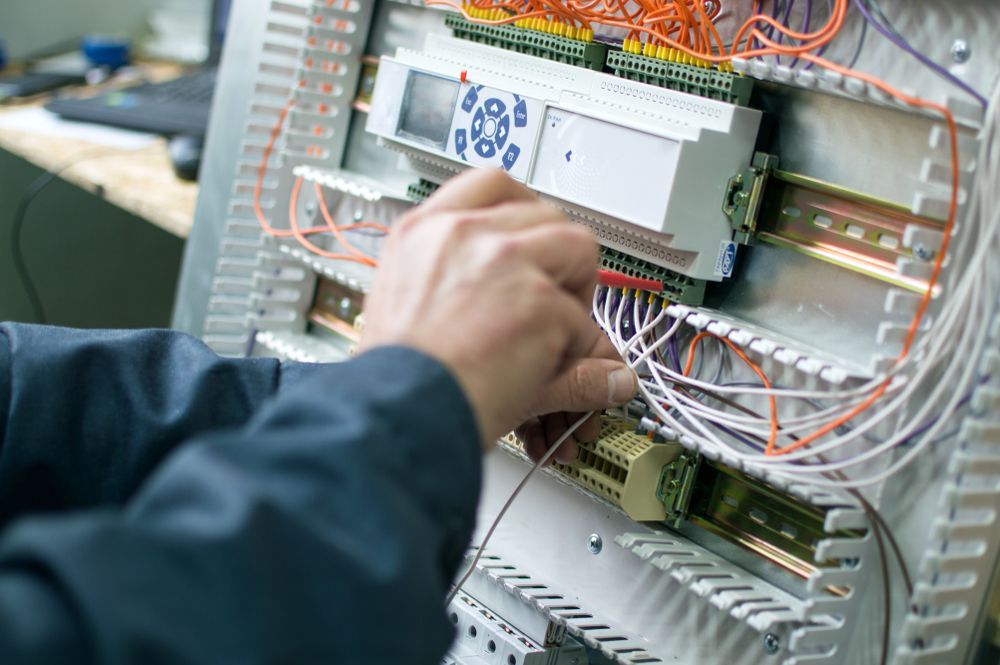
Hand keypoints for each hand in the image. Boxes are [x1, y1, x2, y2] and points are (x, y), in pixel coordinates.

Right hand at [360, 169, 635, 448]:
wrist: (400, 415)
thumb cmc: (396, 377)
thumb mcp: (405, 305)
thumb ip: (449, 279)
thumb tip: (502, 289)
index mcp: (424, 230)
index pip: (491, 183)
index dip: (524, 209)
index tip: (532, 235)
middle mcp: (464, 234)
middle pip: (546, 213)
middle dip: (557, 256)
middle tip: (547, 297)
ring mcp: (505, 261)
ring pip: (577, 248)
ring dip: (575, 290)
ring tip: (552, 331)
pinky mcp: (538, 301)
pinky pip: (583, 319)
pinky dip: (574, 350)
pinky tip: (540, 370)